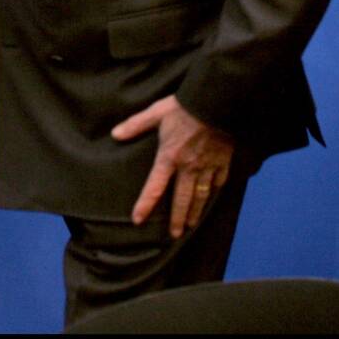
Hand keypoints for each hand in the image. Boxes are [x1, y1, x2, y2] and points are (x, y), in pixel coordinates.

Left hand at [112, 95, 233, 237]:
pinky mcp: (223, 163)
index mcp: (169, 157)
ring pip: (200, 196)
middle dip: (177, 219)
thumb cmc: (184, 107)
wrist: (216, 104)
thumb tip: (115, 134)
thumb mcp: (156, 113)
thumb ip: (136, 125)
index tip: (138, 219)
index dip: (145, 204)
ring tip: (191, 225)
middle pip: (181, 199)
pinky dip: (213, 193)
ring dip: (195, 213)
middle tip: (175, 234)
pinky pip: (218, 183)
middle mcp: (188, 168)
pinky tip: (210, 199)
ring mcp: (207, 167)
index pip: (154, 187)